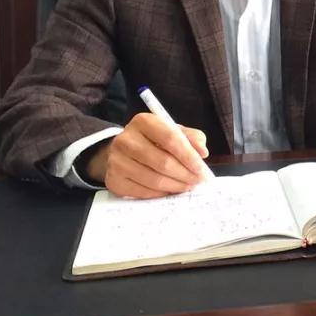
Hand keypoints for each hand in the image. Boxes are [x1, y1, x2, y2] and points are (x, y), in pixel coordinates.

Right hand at [85, 113, 209, 197]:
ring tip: (188, 186)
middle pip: (162, 162)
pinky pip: (143, 192)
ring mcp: (116, 161)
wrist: (121, 150)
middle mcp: (126, 139)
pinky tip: (170, 190)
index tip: (201, 167)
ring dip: (175, 186)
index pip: (170, 138)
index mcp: (143, 121)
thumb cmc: (152, 139)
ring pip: (154, 179)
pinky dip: (161, 194)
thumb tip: (202, 152)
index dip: (188, 155)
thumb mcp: (172, 130)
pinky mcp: (113, 180)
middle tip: (198, 180)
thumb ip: (191, 138)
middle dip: (185, 174)